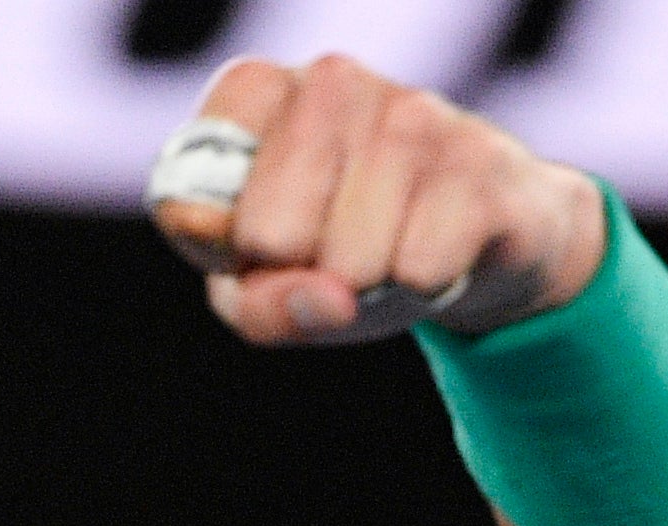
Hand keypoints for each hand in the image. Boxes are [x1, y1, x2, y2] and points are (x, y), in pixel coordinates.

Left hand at [150, 56, 603, 345]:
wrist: (479, 237)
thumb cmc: (349, 253)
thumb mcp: (270, 289)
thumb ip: (256, 304)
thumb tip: (328, 298)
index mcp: (259, 93)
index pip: (188, 200)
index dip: (223, 252)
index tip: (255, 243)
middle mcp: (330, 80)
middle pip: (272, 237)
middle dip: (303, 274)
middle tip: (337, 251)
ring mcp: (410, 109)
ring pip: (351, 263)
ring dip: (373, 286)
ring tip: (393, 248)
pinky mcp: (478, 159)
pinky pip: (420, 269)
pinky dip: (427, 287)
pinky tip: (442, 248)